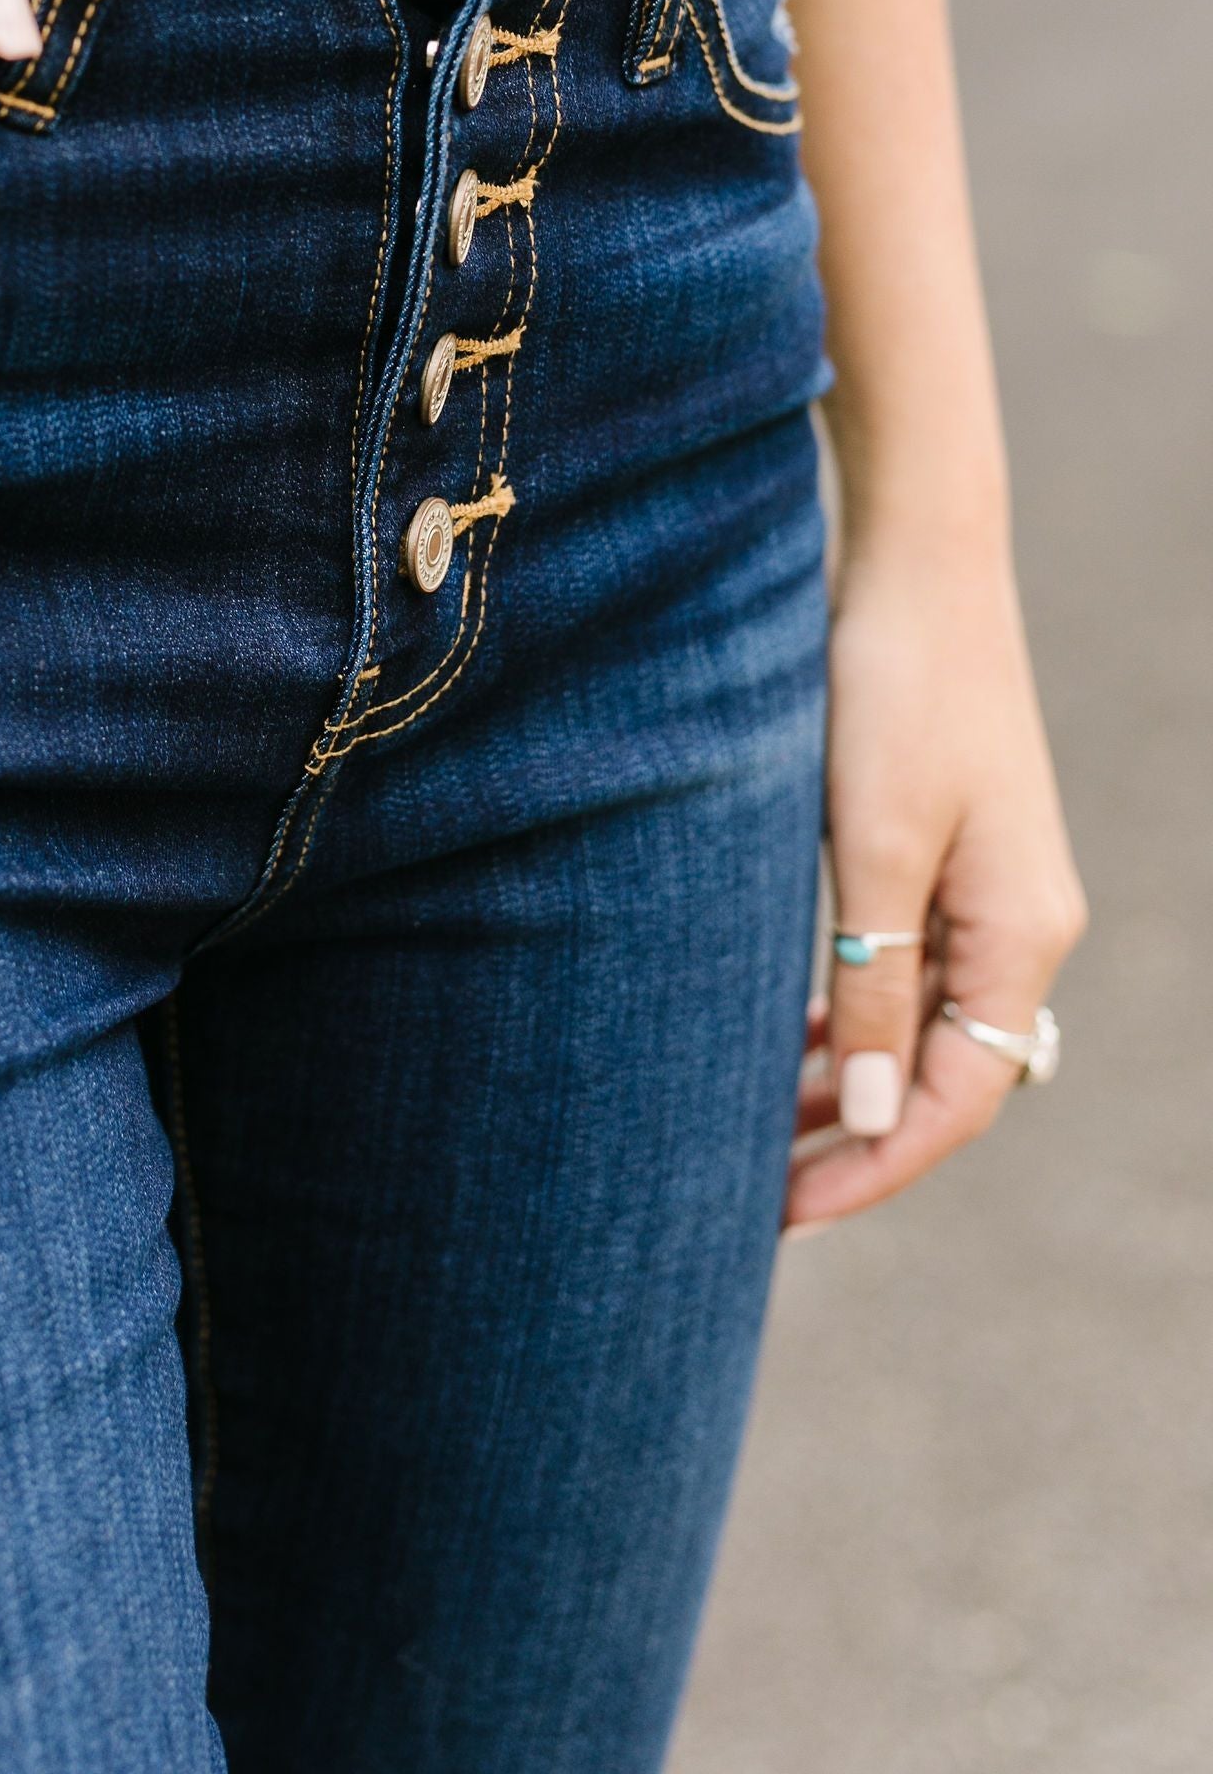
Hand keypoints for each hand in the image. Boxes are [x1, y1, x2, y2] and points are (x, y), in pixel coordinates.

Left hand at [784, 535, 1085, 1230]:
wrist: (919, 563)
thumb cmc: (895, 692)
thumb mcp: (874, 849)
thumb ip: (872, 988)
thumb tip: (870, 1120)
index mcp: (1020, 936)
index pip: (957, 1099)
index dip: (875, 1167)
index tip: (787, 1215)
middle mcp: (1021, 925)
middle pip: (944, 1075)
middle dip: (856, 1139)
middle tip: (756, 1195)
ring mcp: (989, 888)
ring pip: (921, 1027)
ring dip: (849, 1080)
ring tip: (759, 1130)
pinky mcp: (949, 851)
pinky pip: (909, 971)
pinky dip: (853, 1014)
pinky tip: (794, 1036)